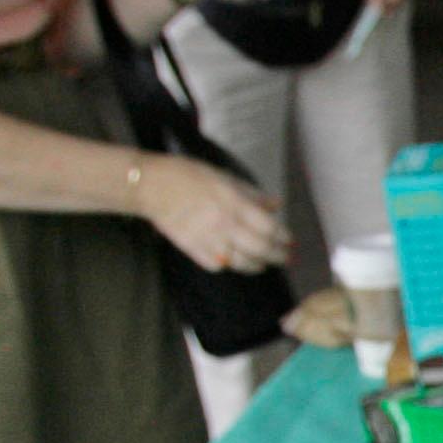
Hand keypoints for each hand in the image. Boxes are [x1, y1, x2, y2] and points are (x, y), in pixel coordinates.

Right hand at [138, 154, 287, 273]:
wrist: (151, 186)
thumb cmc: (188, 175)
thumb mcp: (225, 177)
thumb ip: (252, 194)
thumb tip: (275, 205)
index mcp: (235, 204)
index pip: (269, 228)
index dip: (283, 238)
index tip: (291, 241)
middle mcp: (225, 224)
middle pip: (260, 248)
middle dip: (277, 256)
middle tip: (286, 258)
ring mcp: (208, 239)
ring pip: (241, 262)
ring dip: (257, 265)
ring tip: (263, 264)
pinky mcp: (192, 249)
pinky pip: (217, 266)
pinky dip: (228, 266)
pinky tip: (233, 262)